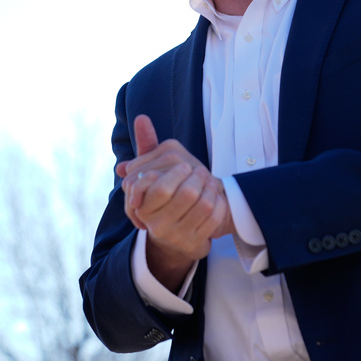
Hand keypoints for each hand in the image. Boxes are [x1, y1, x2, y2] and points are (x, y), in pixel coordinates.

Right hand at [117, 115, 233, 288]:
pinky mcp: (195, 242)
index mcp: (143, 207)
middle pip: (185, 195)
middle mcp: (157, 224)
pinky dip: (219, 205)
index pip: (160, 187)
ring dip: (210, 189)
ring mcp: (176, 235)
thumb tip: (141, 117)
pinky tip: (218, 197)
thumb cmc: (164, 192)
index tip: (186, 165)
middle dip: (197, 179)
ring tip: (211, 180)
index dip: (177, 173)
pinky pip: (213, 220)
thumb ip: (147, 145)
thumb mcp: (152, 169)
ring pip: (202, 206)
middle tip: (201, 170)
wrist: (178, 231)